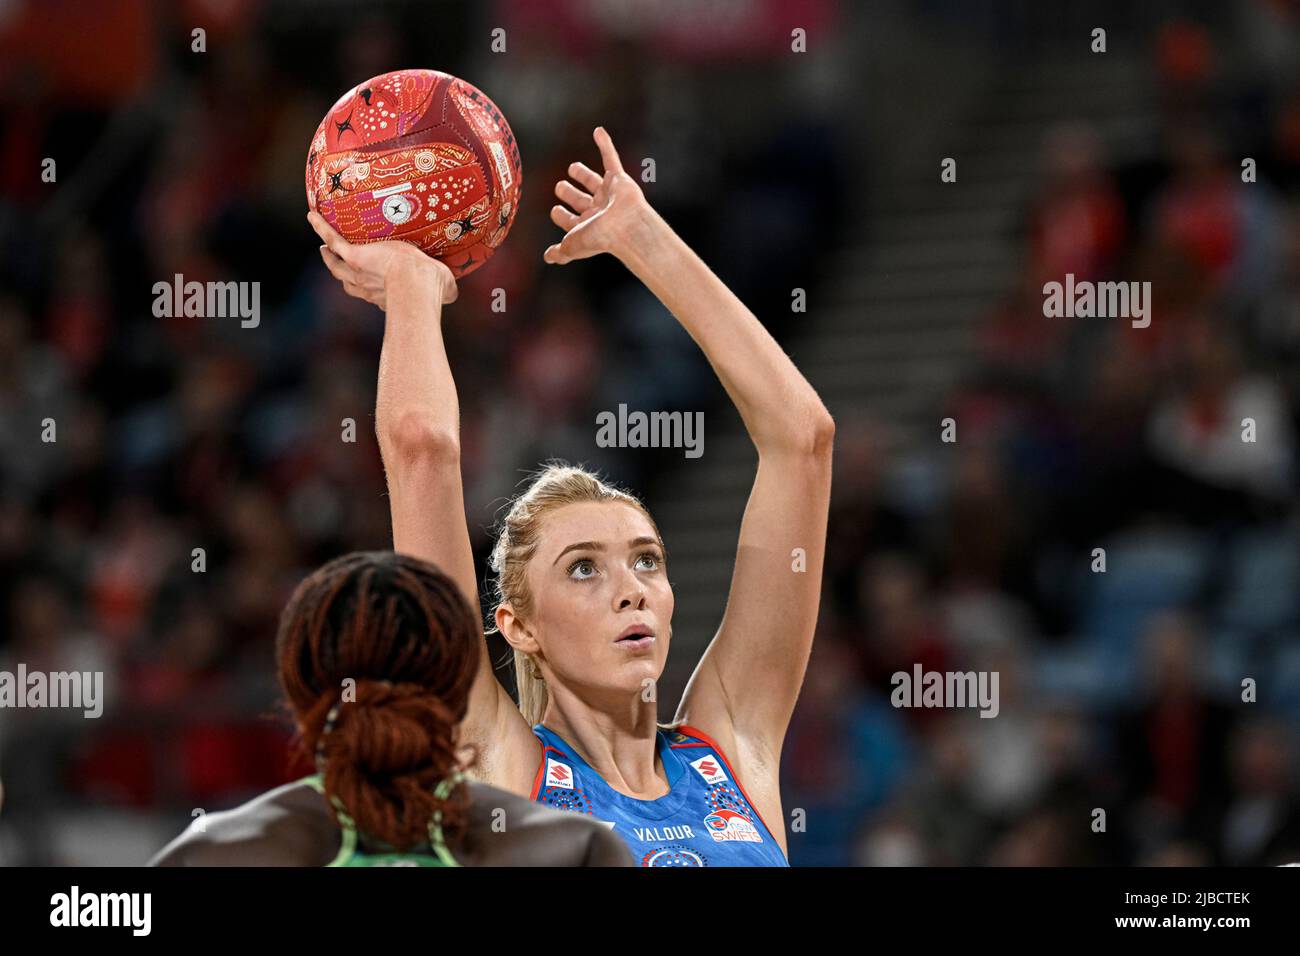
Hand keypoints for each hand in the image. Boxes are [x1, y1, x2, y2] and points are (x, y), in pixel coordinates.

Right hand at [308, 211, 457, 310]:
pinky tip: (312, 215)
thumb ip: (447, 290)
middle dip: (342, 273)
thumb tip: (454, 292)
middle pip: (348, 282)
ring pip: (337, 266)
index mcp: (388, 294)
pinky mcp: (354, 256)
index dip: (370, 287)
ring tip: (322, 245)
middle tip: (334, 261)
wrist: (416, 283)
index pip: (373, 292)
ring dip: (328, 256)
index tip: (368, 282)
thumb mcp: (443, 288)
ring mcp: (359, 272)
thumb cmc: (431, 287)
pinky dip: (321, 228)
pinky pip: (333, 239)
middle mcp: (369, 287)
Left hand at [545, 126, 648, 264]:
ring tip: (572, 168)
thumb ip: (560, 252)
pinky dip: (605, 144)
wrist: (625, 228)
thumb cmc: (600, 239)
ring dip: (583, 174)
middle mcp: (598, 211)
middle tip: (559, 187)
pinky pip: (611, 158)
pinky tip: (598, 131)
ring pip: (594, 181)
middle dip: (569, 194)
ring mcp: (609, 195)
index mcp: (588, 226)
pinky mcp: (619, 180)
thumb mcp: (572, 247)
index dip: (561, 216)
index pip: (571, 220)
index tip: (555, 211)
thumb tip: (548, 258)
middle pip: (580, 200)